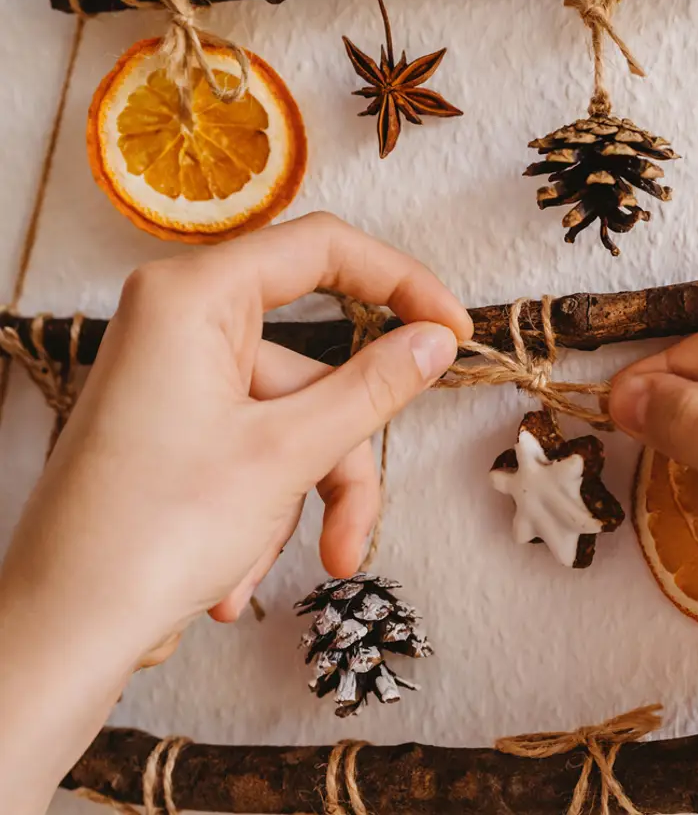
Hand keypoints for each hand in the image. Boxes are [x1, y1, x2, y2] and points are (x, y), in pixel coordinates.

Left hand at [0, 213, 471, 813]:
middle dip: (341, 456)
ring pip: (291, 420)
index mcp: (194, 297)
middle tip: (357, 530)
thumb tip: (435, 341)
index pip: (323, 248)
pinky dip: (266, 507)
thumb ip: (374, 386)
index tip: (454, 330)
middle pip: (313, 366)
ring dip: (305, 498)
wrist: (59, 634)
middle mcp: (180, 323)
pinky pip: (256, 446)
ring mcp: (178, 377)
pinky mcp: (178, 423)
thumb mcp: (287, 453)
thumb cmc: (152, 533)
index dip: (402, 282)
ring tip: (286, 570)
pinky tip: (231, 578)